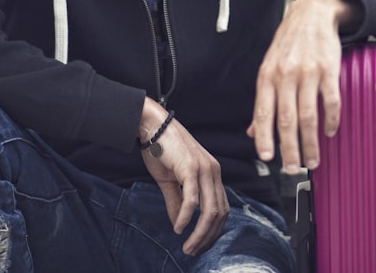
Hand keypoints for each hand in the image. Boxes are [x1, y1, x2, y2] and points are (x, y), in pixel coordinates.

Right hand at [138, 98, 227, 255]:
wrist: (153, 125)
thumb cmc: (161, 149)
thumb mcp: (170, 180)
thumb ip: (177, 202)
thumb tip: (179, 225)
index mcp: (213, 173)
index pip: (222, 208)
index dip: (214, 230)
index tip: (200, 244)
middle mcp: (214, 171)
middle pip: (220, 213)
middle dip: (208, 237)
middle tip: (193, 251)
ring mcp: (205, 169)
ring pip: (210, 210)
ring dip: (199, 233)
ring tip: (187, 246)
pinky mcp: (191, 168)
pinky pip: (192, 199)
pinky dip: (186, 217)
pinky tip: (179, 228)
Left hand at [246, 0, 360, 173]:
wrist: (310, 15)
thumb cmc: (288, 44)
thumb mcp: (268, 69)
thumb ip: (263, 101)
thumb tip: (253, 131)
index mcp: (267, 77)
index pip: (263, 113)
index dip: (264, 138)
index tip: (267, 158)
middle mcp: (285, 76)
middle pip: (286, 120)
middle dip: (289, 149)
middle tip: (293, 168)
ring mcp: (308, 73)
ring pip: (308, 116)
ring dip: (311, 142)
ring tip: (312, 160)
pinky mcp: (329, 70)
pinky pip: (331, 101)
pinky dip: (331, 121)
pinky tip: (329, 132)